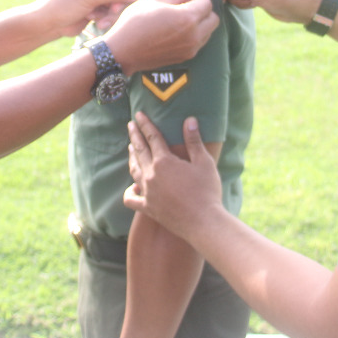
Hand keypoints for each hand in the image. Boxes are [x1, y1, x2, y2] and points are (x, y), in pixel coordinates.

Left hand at [37, 0, 140, 35]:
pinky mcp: (94, 6)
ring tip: (102, 21)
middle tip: (114, 11)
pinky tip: (97, 23)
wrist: (47, 24)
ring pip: (115, 0)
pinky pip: (109, 10)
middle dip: (116, 1)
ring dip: (111, 12)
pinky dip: (106, 17)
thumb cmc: (63, 5)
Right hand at [102, 0, 216, 73]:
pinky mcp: (184, 57)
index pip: (206, 3)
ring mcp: (190, 49)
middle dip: (204, 8)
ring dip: (201, 22)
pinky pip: (198, 42)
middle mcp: (194, 36)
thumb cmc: (134, 23)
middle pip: (213, 19)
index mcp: (188, 19)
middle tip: (188, 2)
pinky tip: (178, 28)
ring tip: (183, 15)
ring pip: (208, 32)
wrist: (122, 52)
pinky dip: (195, 33)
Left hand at [124, 113, 222, 241]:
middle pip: (139, 151)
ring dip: (132, 158)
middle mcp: (151, 175)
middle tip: (130, 125)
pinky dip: (130, 191)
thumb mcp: (204, 163)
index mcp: (164, 162)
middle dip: (135, 136)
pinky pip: (131, 199)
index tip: (139, 114)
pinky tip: (132, 186)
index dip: (145, 124)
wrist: (204, 222)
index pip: (152, 137)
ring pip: (134, 171)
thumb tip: (189, 120)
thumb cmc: (207, 191)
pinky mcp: (148, 208)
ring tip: (131, 149)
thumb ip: (194, 141)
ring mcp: (147, 192)